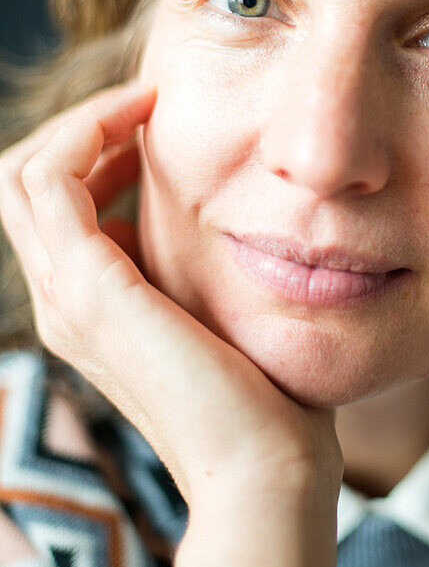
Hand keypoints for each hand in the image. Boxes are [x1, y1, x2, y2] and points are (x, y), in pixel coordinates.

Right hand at [0, 81, 343, 511]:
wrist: (266, 467)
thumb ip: (196, 259)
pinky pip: (50, 180)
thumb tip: (220, 205)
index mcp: (89, 304)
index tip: (158, 120)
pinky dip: (86, 131)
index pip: (56, 202)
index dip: (96, 148)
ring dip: (82, 120)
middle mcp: (62, 299)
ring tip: (145, 99)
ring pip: (24, 173)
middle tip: (147, 100)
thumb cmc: (263, 392)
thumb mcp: (218, 304)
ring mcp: (66, 296)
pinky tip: (146, 115)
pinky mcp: (88, 290)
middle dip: (83, 126)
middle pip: (27, 182)